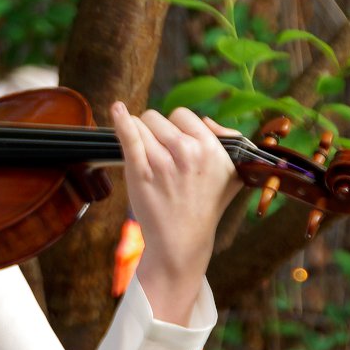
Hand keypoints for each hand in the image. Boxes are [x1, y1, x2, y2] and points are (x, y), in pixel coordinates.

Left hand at [110, 102, 241, 323]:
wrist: (182, 241)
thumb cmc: (205, 205)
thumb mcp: (232, 174)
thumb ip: (229, 141)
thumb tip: (207, 121)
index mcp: (211, 148)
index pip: (183, 115)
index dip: (176, 129)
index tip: (177, 148)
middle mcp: (187, 152)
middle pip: (159, 118)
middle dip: (157, 133)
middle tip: (163, 159)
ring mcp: (161, 162)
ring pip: (141, 125)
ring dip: (141, 138)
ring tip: (150, 161)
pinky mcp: (139, 172)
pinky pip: (129, 136)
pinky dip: (120, 120)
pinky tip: (117, 109)